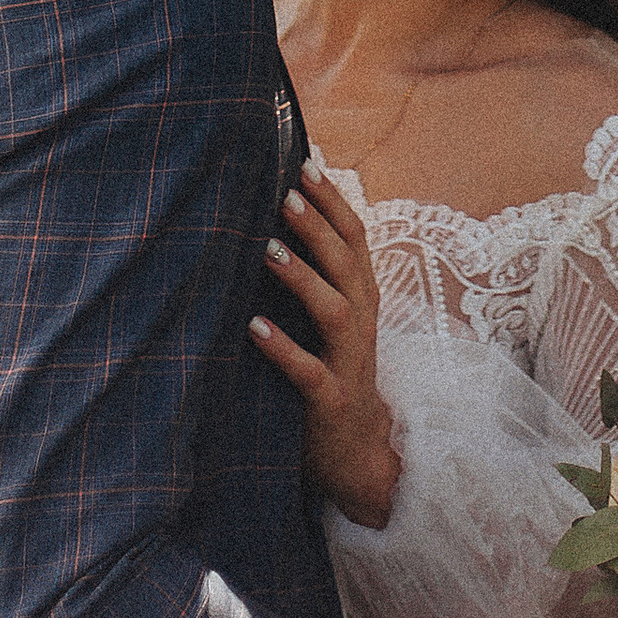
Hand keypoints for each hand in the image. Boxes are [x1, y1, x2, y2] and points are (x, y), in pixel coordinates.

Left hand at [250, 161, 401, 530]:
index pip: (356, 239)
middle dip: (318, 228)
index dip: (334, 201)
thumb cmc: (333, 372)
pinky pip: (310, 372)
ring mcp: (350, 364)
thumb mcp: (333, 320)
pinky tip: (253, 328)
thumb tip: (274, 217)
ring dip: (302, 278)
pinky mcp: (332, 402)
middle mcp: (363, 324)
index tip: (305, 164)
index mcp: (363, 299)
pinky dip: (283, 348)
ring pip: (336, 311)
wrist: (359, 454)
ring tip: (265, 250)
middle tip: (284, 197)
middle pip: (348, 265)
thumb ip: (318, 275)